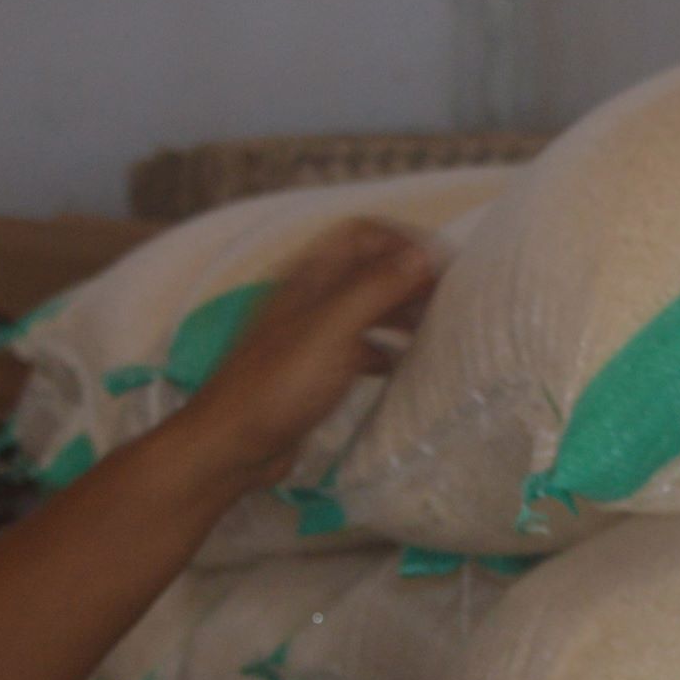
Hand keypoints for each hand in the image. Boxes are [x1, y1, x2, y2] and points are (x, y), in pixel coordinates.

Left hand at [170, 218, 439, 491]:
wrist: (233, 444)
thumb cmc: (278, 386)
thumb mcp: (333, 329)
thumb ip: (376, 288)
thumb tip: (421, 256)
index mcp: (307, 276)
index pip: (362, 234)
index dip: (402, 241)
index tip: (440, 266)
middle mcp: (307, 297)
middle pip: (366, 269)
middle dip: (407, 278)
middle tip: (446, 300)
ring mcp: (309, 333)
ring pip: (363, 307)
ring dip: (398, 312)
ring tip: (432, 329)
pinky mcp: (312, 369)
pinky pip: (356, 346)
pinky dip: (382, 349)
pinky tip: (399, 367)